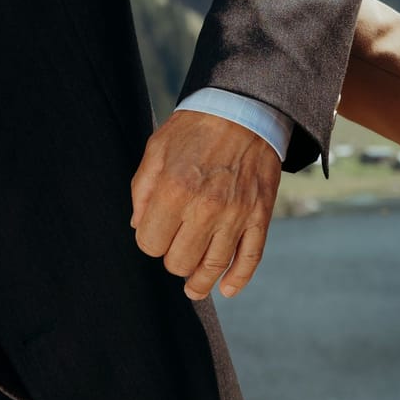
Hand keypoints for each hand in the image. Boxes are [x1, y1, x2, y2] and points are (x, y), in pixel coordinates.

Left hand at [130, 109, 281, 299]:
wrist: (244, 109)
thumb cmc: (194, 128)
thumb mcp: (156, 149)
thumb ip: (142, 190)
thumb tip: (139, 226)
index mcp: (174, 190)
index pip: (151, 244)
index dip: (149, 241)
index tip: (155, 232)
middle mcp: (206, 207)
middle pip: (180, 262)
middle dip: (172, 259)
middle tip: (174, 246)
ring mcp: (236, 214)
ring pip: (213, 267)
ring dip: (199, 282)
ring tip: (193, 287)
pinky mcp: (260, 215)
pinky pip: (250, 258)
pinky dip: (237, 279)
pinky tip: (226, 289)